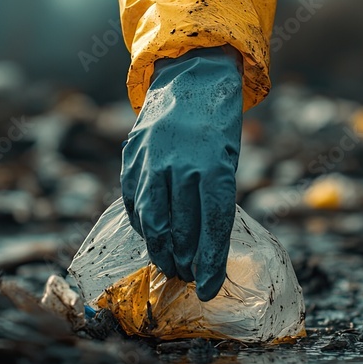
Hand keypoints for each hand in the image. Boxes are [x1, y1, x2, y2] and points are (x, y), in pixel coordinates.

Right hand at [121, 47, 242, 300]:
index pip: (212, 226)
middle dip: (186, 261)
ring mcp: (152, 161)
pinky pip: (134, 201)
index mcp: (214, 166)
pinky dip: (142, 223)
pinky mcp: (132, 157)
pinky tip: (152, 235)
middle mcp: (180, 166)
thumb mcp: (230, 158)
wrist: (192, 75)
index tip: (208, 288)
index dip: (210, 262)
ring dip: (160, 249)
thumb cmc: (218, 124)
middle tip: (190, 278)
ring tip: (170, 265)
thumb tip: (205, 246)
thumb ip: (217, 197)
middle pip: (181, 229)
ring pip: (152, 220)